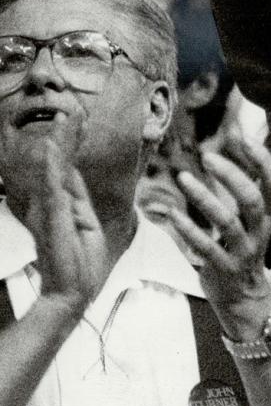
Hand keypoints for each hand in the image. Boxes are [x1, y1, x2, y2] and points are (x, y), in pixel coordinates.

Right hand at [16, 139, 109, 315]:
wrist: (73, 291)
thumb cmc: (79, 263)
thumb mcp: (84, 224)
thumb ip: (75, 199)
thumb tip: (69, 175)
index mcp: (62, 205)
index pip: (64, 171)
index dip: (66, 149)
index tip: (69, 123)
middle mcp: (51, 205)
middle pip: (57, 167)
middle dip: (62, 140)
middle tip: (65, 113)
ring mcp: (51, 211)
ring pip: (53, 173)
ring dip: (57, 148)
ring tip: (60, 123)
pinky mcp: (53, 219)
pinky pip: (52, 191)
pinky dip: (51, 171)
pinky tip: (51, 152)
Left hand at [165, 136, 270, 339]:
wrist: (245, 298)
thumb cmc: (248, 248)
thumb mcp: (262, 217)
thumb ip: (267, 185)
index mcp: (269, 215)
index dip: (263, 161)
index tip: (244, 138)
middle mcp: (260, 231)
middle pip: (252, 199)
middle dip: (231, 176)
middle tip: (208, 156)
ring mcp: (242, 251)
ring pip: (227, 222)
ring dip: (204, 199)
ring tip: (183, 178)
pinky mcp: (223, 268)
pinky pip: (205, 247)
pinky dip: (188, 230)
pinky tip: (171, 213)